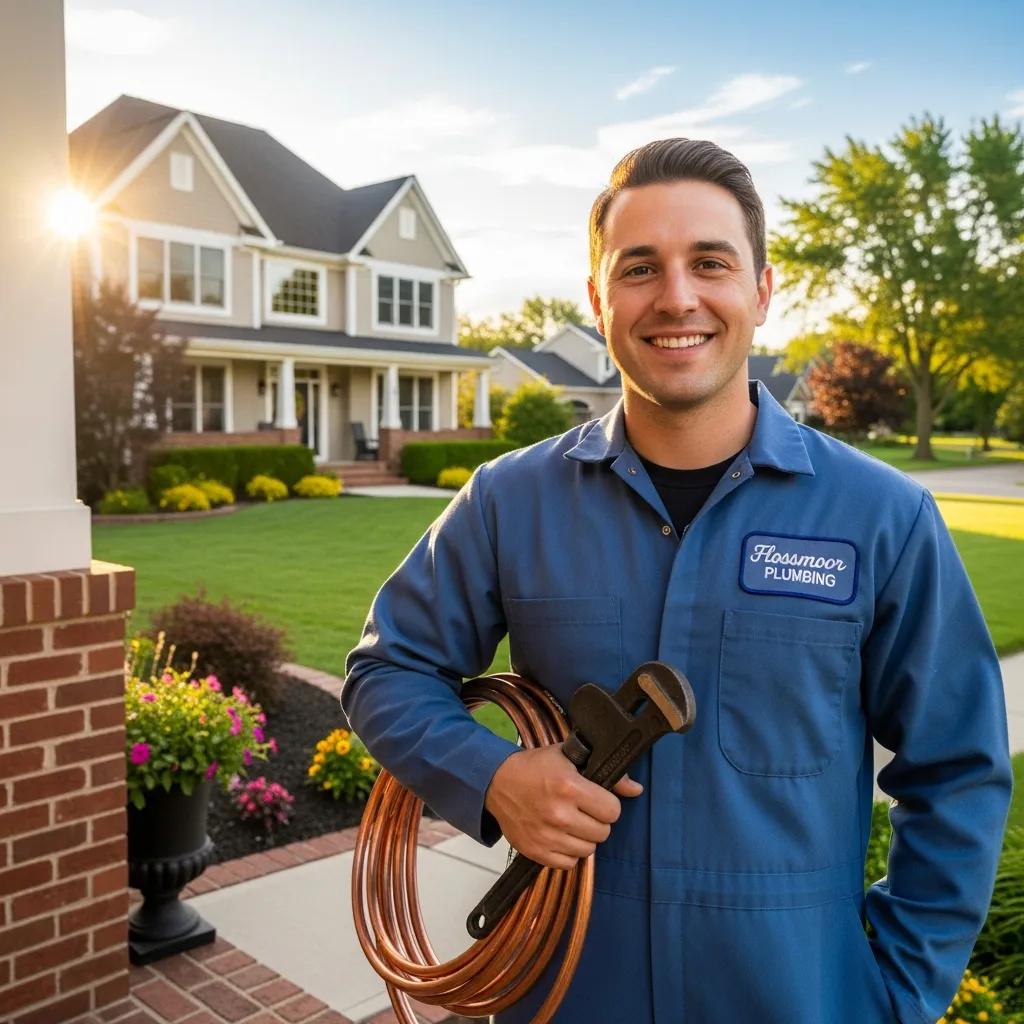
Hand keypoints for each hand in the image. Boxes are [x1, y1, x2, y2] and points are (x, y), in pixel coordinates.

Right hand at [483, 743, 643, 869]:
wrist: (495, 782)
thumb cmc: (535, 767)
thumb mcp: (569, 758)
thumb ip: (607, 775)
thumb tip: (636, 789)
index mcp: (569, 786)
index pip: (613, 810)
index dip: (608, 804)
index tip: (598, 799)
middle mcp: (559, 814)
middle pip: (603, 832)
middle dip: (597, 821)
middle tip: (583, 810)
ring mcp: (546, 836)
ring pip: (588, 850)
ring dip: (584, 838)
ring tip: (571, 823)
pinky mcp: (536, 852)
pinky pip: (569, 864)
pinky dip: (568, 853)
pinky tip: (560, 836)